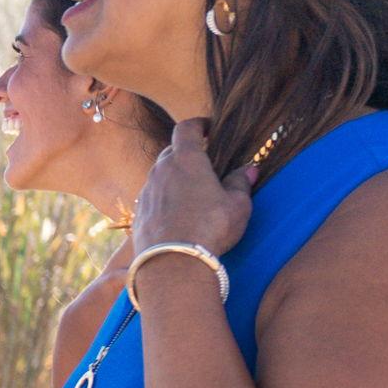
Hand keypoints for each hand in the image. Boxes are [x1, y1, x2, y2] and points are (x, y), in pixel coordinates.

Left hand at [131, 114, 250, 265]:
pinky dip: (164, 196)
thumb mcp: (237, 205)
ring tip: (193, 189)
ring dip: (174, 176)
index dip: (198, 124)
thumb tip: (249, 168)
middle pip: (171, 151)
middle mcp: (161, 171)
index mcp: (186, 160)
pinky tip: (177, 211)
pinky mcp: (138, 212)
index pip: (186, 128)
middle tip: (205, 162)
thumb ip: (241, 182)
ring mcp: (146, 191)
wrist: (171, 263)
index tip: (208, 128)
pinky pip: (152, 196)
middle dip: (187, 152)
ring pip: (160, 174)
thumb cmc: (210, 228)